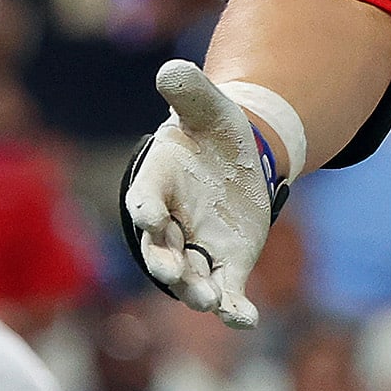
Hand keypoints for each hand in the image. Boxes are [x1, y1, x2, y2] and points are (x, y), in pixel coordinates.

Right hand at [122, 60, 279, 328]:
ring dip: (196, 291)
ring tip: (207, 302)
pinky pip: (228, 291)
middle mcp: (171, 223)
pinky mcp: (228, 264)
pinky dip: (234, 309)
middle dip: (163, 263)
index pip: (145, 200)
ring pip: (190, 277)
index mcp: (157, 183)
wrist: (236, 159)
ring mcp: (199, 248)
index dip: (147, 209)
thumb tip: (174, 70)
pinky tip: (245, 320)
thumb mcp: (207, 107)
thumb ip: (189, 92)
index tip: (151, 217)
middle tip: (170, 273)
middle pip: (160, 250)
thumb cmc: (211, 132)